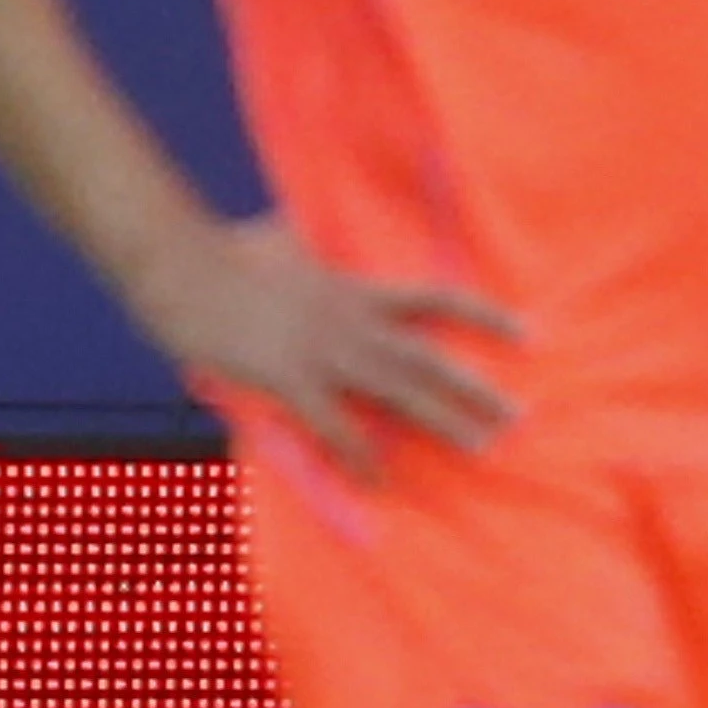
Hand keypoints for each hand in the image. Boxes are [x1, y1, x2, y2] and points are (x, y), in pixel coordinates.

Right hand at [126, 211, 518, 478]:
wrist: (178, 262)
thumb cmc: (223, 250)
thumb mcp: (279, 239)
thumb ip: (299, 244)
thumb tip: (291, 229)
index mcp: (353, 288)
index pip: (435, 300)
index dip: (484, 316)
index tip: (528, 334)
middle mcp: (350, 320)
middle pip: (427, 357)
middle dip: (475, 388)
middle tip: (518, 417)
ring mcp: (322, 350)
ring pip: (396, 391)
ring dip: (441, 422)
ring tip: (480, 448)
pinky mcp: (287, 376)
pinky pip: (332, 422)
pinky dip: (358, 452)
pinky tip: (379, 478)